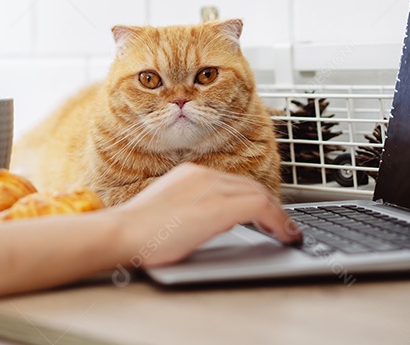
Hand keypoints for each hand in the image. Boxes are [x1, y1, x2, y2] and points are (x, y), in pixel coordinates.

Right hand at [112, 163, 300, 266]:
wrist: (122, 233)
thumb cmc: (136, 232)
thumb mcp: (167, 212)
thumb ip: (189, 209)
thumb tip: (208, 222)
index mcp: (189, 174)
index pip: (232, 182)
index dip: (253, 198)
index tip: (265, 215)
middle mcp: (202, 174)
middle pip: (249, 186)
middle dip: (271, 206)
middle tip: (284, 225)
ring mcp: (210, 188)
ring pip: (259, 194)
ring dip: (278, 214)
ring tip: (287, 232)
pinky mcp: (217, 207)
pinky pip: (261, 206)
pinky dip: (278, 220)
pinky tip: (284, 235)